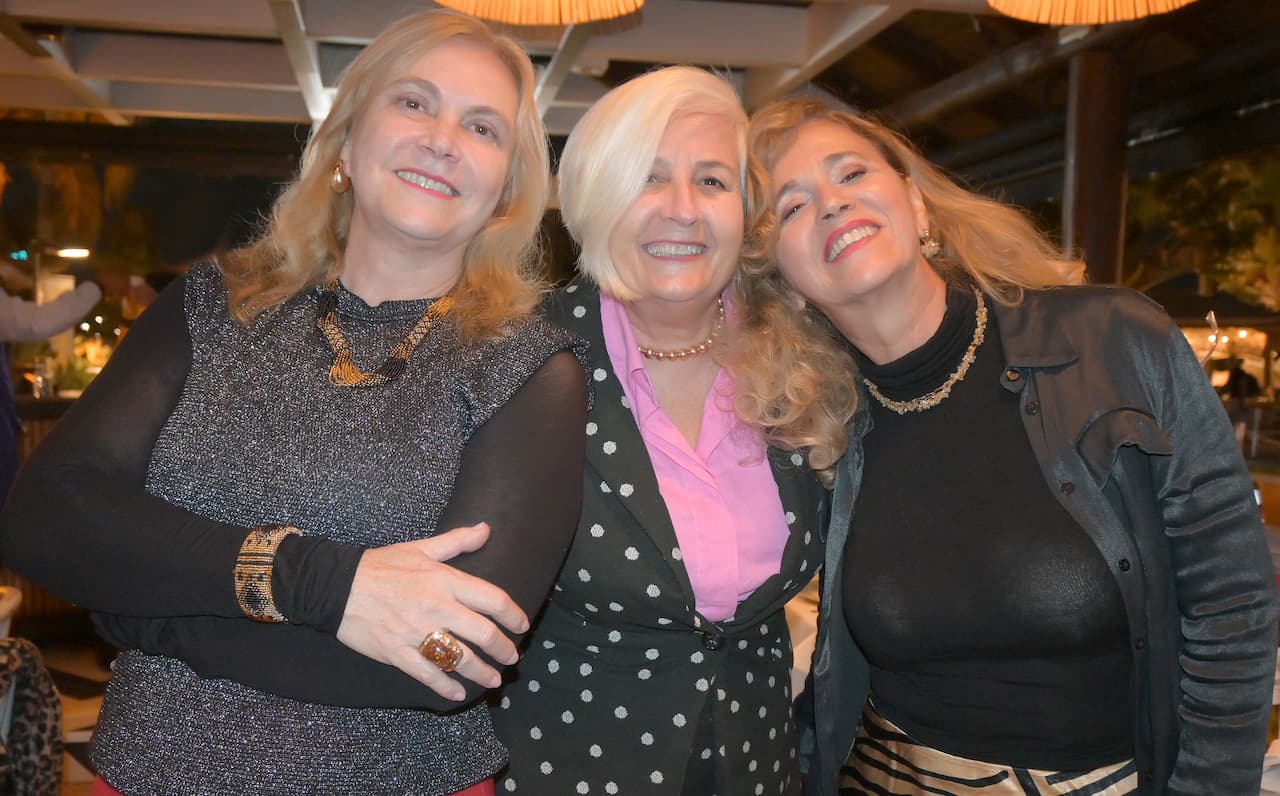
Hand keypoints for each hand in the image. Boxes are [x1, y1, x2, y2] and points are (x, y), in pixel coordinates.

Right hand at [335, 522, 528, 701]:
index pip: (492, 599)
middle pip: (483, 633)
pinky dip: (446, 687)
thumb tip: (486, 529)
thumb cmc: (380, 565)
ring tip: (493, 680)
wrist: (336, 585)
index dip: (513, 615)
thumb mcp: (420, 547)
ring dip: (482, 673)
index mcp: (445, 580)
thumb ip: (457, 541)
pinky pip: (428, 674)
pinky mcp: (397, 653)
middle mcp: (436, 607)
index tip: (522, 625)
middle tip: (512, 658)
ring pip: (460, 658)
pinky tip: (458, 694)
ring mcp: (417, 632)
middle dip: (504, 650)